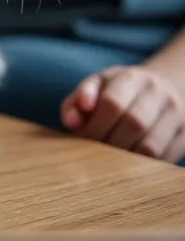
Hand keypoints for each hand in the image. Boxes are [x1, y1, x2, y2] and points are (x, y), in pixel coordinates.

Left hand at [61, 66, 184, 162]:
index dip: (94, 125)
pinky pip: (165, 158)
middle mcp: (159, 93)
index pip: (113, 102)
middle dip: (108, 143)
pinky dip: (142, 166)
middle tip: (93, 153)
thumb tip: (70, 122)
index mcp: (132, 78)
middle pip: (133, 124)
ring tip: (108, 159)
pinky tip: (127, 163)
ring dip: (125, 159)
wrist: (161, 88)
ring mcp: (177, 114)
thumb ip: (77, 100)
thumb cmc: (118, 90)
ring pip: (151, 146)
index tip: (81, 139)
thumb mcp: (96, 86)